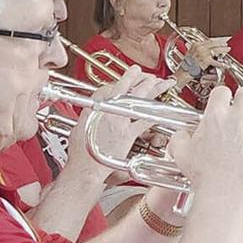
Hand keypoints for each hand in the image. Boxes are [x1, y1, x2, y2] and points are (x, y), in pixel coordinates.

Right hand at [66, 66, 176, 180]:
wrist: (85, 167)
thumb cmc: (81, 151)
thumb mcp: (80, 125)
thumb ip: (91, 115)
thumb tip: (96, 112)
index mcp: (94, 107)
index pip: (111, 88)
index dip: (124, 81)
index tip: (131, 78)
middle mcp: (107, 111)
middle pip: (127, 89)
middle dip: (140, 79)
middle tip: (149, 75)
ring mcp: (118, 122)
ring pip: (137, 100)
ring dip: (151, 89)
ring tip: (160, 83)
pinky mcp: (128, 134)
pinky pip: (144, 121)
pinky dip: (154, 114)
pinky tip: (162, 108)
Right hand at [166, 86, 242, 199]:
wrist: (223, 190)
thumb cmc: (204, 174)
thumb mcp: (181, 152)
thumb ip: (179, 138)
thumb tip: (181, 135)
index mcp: (216, 115)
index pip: (221, 92)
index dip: (221, 93)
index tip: (221, 97)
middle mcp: (238, 118)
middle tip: (242, 96)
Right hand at [187, 37, 228, 70]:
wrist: (183, 72)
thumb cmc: (186, 65)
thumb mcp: (191, 53)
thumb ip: (198, 50)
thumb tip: (206, 49)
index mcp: (196, 45)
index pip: (208, 41)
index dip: (216, 41)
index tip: (220, 42)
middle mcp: (200, 47)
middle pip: (213, 44)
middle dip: (221, 44)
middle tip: (226, 45)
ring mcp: (203, 54)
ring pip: (216, 50)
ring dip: (223, 50)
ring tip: (227, 50)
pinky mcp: (206, 61)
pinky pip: (216, 62)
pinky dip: (221, 63)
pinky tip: (225, 64)